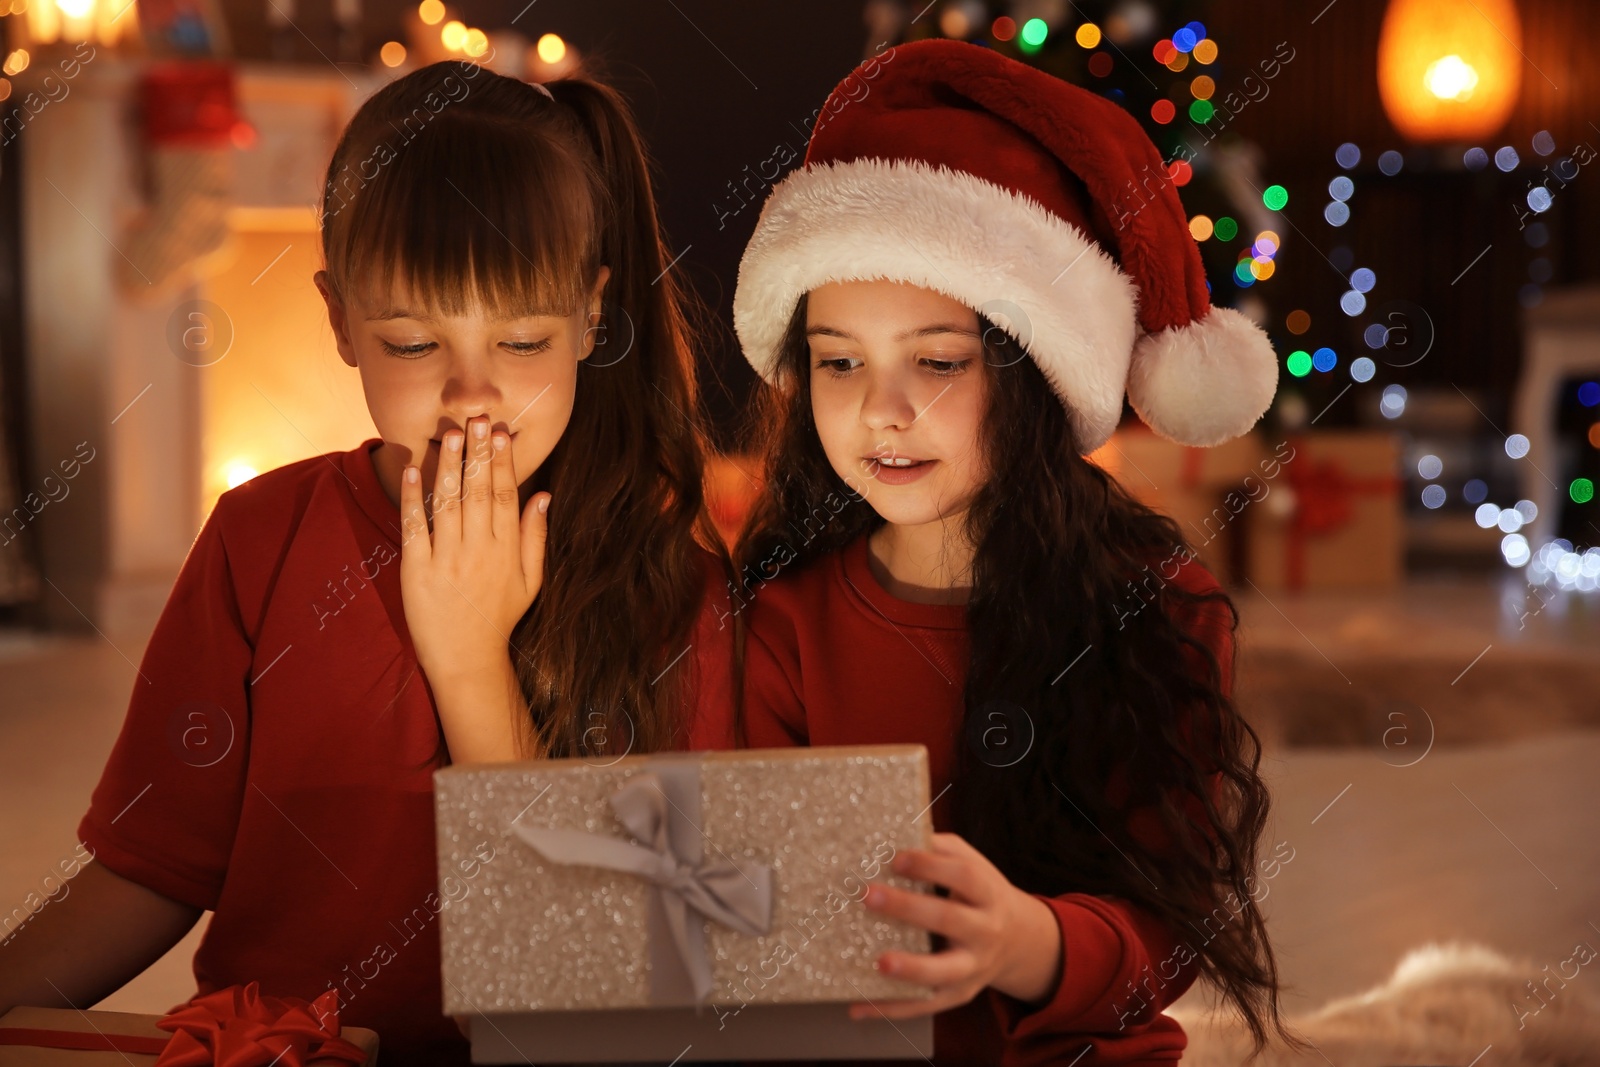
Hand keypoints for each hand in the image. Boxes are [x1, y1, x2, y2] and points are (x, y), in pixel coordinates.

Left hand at [399, 416, 548, 687]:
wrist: (467, 659)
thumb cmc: (499, 617)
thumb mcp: (531, 581)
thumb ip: (536, 537)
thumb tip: (545, 496)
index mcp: (506, 549)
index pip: (505, 495)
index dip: (502, 461)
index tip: (500, 433)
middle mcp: (479, 549)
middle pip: (478, 491)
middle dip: (478, 453)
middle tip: (477, 419)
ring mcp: (447, 558)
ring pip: (448, 502)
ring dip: (448, 466)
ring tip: (450, 434)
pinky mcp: (417, 569)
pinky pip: (415, 527)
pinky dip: (413, 498)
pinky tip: (413, 471)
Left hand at [849, 833, 1061, 1020]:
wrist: (1018, 941)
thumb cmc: (979, 893)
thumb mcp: (973, 864)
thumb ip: (940, 849)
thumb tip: (893, 832)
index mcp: (987, 893)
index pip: (963, 876)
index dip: (930, 866)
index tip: (895, 857)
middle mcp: (985, 931)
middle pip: (950, 919)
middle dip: (908, 908)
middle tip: (868, 896)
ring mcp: (973, 967)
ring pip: (944, 972)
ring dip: (911, 968)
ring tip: (879, 963)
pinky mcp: (958, 995)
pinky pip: (924, 1005)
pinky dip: (891, 1008)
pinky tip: (858, 1007)